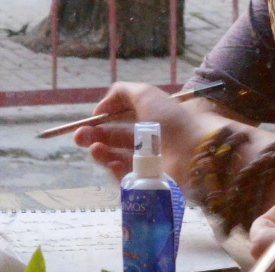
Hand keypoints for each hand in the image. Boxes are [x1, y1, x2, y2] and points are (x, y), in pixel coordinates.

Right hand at [72, 83, 209, 182]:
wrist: (194, 151)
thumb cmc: (171, 120)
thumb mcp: (146, 94)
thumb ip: (121, 93)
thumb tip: (101, 108)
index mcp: (149, 117)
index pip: (121, 118)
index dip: (102, 119)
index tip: (87, 122)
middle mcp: (148, 139)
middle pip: (115, 138)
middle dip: (95, 136)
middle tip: (79, 137)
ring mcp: (147, 161)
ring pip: (117, 157)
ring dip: (101, 151)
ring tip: (93, 148)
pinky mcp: (147, 181)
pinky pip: (124, 175)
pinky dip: (113, 168)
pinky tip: (107, 161)